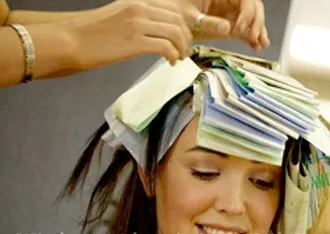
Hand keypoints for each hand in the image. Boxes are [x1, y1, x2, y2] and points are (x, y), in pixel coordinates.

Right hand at [68, 0, 192, 69]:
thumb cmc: (93, 34)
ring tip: (179, 58)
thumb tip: (154, 30)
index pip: (172, 7)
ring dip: (182, 48)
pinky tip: (170, 62)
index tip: (183, 38)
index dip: (183, 24)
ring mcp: (138, 24)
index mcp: (137, 1)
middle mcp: (140, 8)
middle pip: (178, 19)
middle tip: (185, 52)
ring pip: (175, 32)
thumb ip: (138, 19)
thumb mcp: (119, 16)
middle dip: (186, 38)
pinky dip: (173, 55)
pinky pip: (166, 47)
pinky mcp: (135, 42)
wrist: (73, 41)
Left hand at [181, 0, 269, 49]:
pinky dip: (250, 37)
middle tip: (254, 37)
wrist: (171, 25)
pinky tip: (256, 45)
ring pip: (251, 17)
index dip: (247, 12)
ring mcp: (229, 11)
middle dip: (256, 21)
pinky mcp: (229, 24)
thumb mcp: (189, 17)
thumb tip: (227, 28)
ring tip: (261, 43)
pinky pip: (244, 28)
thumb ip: (209, 23)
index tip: (240, 28)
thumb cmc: (176, 14)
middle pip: (252, 5)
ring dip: (258, 30)